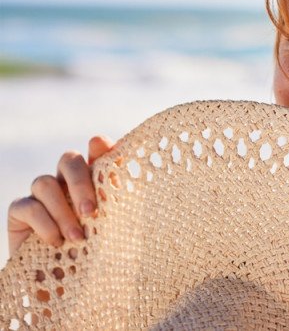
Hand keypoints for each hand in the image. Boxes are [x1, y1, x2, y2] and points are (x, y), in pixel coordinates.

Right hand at [7, 136, 113, 254]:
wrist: (69, 286)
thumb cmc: (99, 255)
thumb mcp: (115, 230)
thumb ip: (119, 202)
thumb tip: (124, 174)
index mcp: (94, 182)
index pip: (96, 153)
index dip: (98, 147)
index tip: (102, 146)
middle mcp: (67, 183)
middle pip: (68, 160)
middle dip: (80, 182)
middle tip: (90, 211)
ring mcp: (42, 195)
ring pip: (45, 182)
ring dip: (62, 211)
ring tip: (76, 238)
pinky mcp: (20, 212)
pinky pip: (28, 206)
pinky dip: (44, 223)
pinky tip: (56, 242)